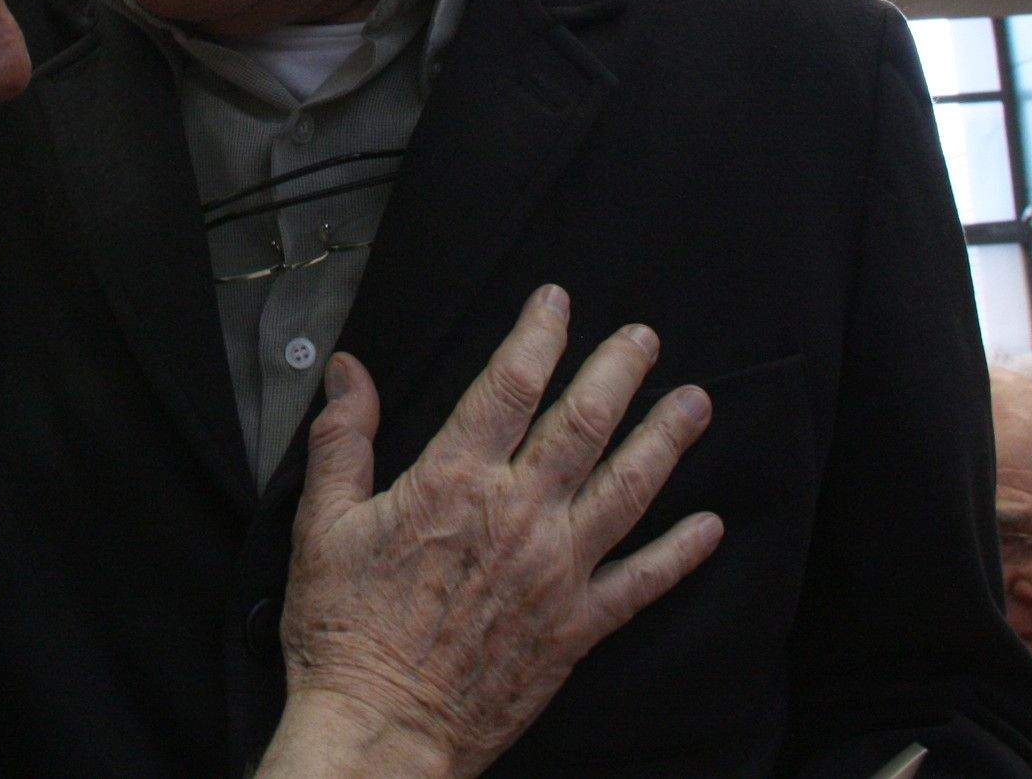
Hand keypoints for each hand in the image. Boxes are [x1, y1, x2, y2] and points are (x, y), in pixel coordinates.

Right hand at [256, 287, 721, 778]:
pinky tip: (709, 525)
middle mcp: (517, 515)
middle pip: (583, 424)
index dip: (538, 335)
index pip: (508, 385)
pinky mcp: (576, 627)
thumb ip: (342, 438)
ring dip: (665, 441)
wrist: (381, 728)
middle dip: (618, 372)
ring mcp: (556, 571)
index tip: (557, 302)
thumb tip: (347, 372)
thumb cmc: (345, 629)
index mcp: (454, 482)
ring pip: (627, 489)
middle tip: (645, 339)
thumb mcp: (322, 522)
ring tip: (695, 404)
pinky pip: (642, 582)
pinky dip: (681, 553)